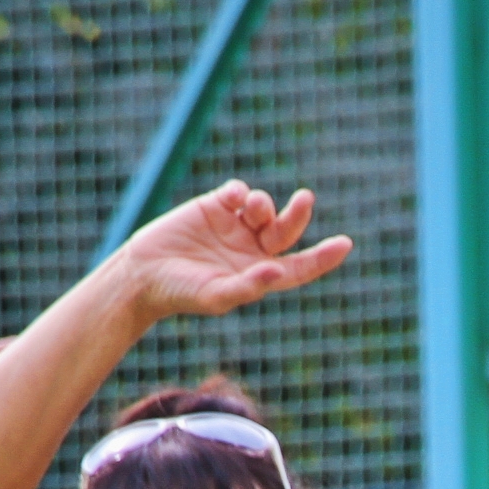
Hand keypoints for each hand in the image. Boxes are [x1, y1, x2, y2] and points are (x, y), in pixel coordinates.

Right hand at [115, 179, 352, 323]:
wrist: (144, 274)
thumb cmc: (181, 294)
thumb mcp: (216, 296)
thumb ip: (248, 286)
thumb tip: (277, 272)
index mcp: (260, 275)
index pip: (301, 266)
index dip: (324, 257)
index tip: (345, 244)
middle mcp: (252, 250)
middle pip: (286, 230)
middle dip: (297, 215)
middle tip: (305, 200)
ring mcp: (235, 227)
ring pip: (264, 208)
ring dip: (264, 204)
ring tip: (251, 207)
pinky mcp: (215, 207)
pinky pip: (238, 192)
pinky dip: (240, 192)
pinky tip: (232, 199)